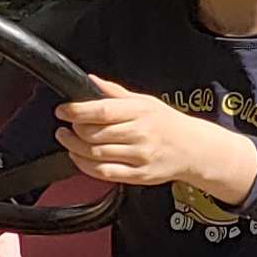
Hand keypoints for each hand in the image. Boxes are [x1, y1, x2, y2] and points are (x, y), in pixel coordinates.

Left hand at [52, 78, 245, 196]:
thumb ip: (115, 93)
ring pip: (96, 154)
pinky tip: (78, 157)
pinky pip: (105, 173)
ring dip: (74, 147)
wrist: (193, 149)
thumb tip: (90, 80)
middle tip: (65, 125)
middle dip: (74, 130)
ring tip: (67, 139)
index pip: (102, 111)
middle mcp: (140, 134)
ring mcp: (139, 156)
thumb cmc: (167, 123)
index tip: (62, 110)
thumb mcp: (145, 101)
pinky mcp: (139, 175)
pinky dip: (86, 166)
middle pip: (95, 134)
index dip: (77, 111)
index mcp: (140, 112)